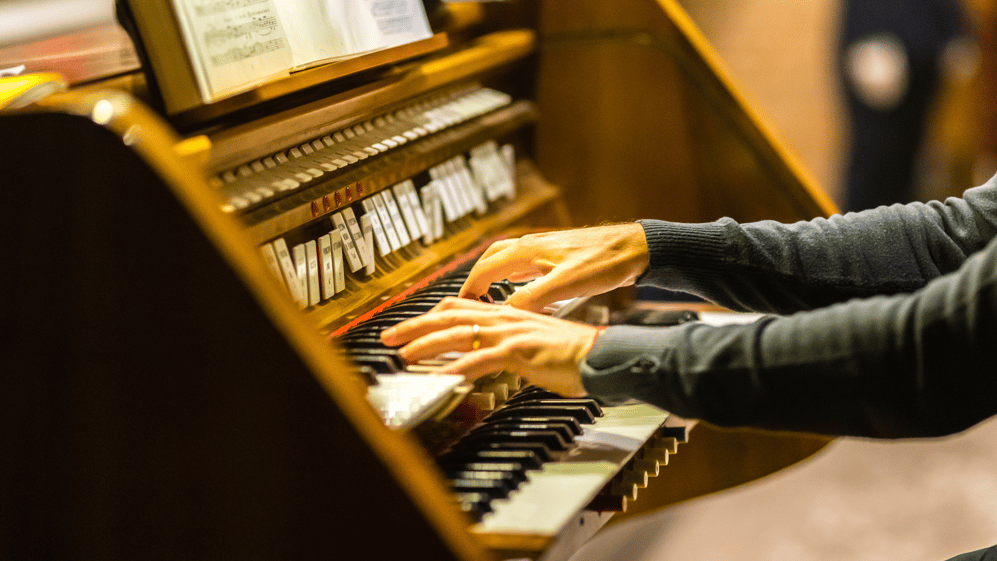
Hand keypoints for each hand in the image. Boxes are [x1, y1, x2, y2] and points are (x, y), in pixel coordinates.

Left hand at [380, 297, 600, 396]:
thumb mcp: (533, 347)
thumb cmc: (573, 355)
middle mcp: (505, 318)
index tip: (409, 326)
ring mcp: (510, 333)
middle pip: (449, 316)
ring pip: (458, 335)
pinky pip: (480, 360)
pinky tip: (439, 378)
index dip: (431, 315)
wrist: (601, 355)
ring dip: (425, 345)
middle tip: (388, 337)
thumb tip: (487, 359)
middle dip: (414, 326)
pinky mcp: (519, 352)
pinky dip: (456, 369)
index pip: (460, 307)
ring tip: (402, 355)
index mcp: (507, 314)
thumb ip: (508, 348)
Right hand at [459, 223, 648, 311]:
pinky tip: (521, 292)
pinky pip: (523, 265)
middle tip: (468, 302)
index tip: (461, 307)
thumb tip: (504, 313)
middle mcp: (531, 245)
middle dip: (475, 280)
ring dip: (493, 278)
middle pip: (490, 260)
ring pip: (506, 261)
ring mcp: (543, 249)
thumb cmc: (604, 261)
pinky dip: (513, 279)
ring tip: (488, 299)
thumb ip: (532, 298)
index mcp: (527, 250)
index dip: (468, 290)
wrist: (635, 248)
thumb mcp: (565, 285)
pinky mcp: (556, 255)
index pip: (483, 268)